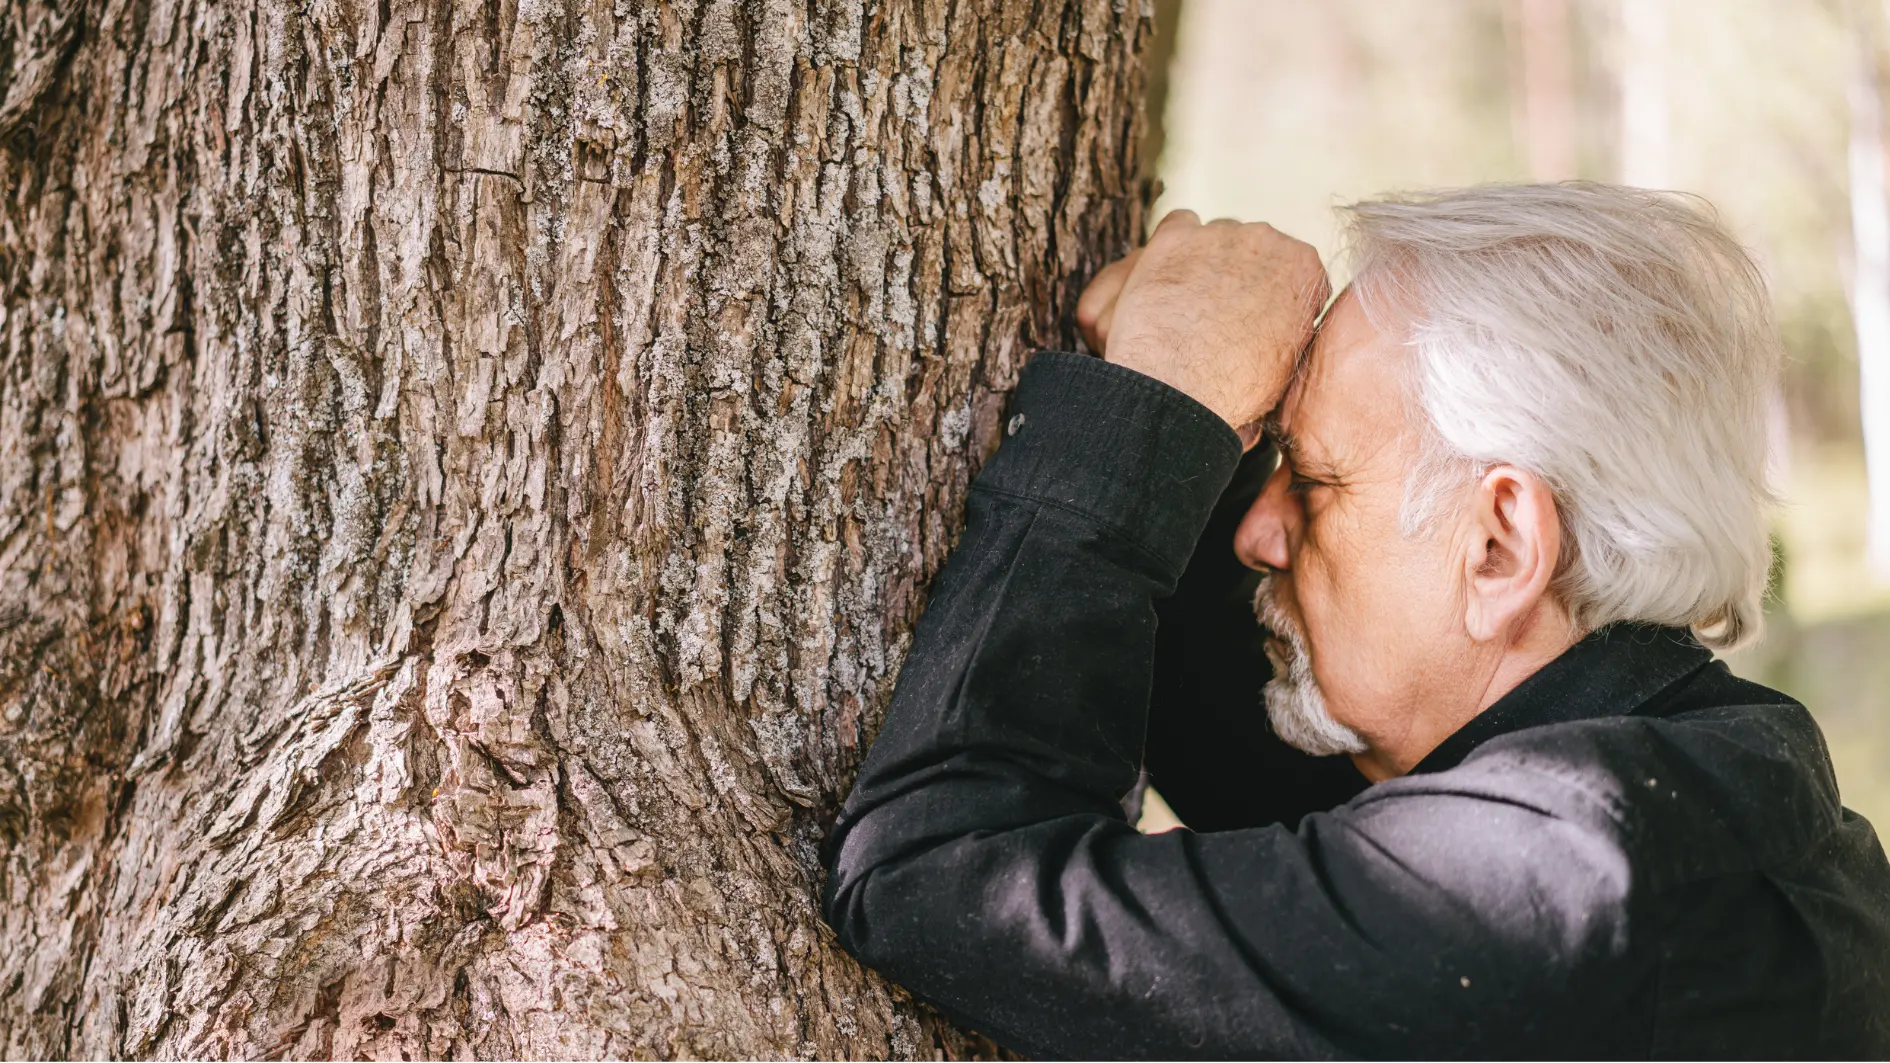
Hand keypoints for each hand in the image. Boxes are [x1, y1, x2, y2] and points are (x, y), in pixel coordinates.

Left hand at [1076, 211, 1329, 434]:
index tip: (1255, 310)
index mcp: (1303, 269)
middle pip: (1253, 247)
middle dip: (1238, 273)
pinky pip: (1179, 226)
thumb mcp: (1287, 361)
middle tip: (1217, 309)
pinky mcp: (1175, 236)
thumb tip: (1284, 323)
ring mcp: (1220, 234)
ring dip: (1205, 260)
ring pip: (1216, 236)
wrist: (1181, 389)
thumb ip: (1290, 325)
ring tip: (1187, 301)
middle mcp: (1268, 239)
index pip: (1292, 266)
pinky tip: (1166, 278)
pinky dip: (1173, 248)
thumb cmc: (1235, 388)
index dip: (1272, 291)